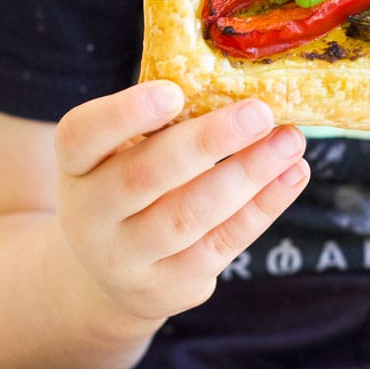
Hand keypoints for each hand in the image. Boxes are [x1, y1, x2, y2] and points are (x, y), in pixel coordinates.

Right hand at [54, 82, 309, 322]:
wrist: (111, 273)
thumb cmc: (130, 184)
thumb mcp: (123, 152)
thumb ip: (163, 123)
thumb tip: (241, 83)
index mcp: (76, 164)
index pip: (83, 135)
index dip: (124, 114)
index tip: (172, 91)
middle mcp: (90, 214)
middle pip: (146, 176)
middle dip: (208, 142)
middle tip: (259, 112)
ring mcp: (128, 258)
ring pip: (190, 215)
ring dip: (248, 174)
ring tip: (289, 141)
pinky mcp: (170, 286)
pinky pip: (223, 243)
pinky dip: (264, 206)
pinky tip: (292, 174)